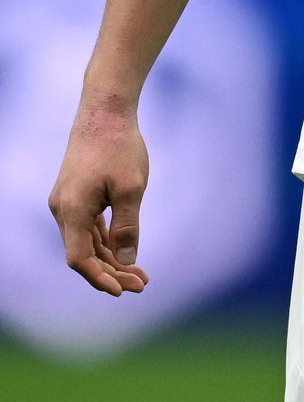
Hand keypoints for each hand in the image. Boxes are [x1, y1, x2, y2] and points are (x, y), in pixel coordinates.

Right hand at [48, 103, 149, 295]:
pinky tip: (124, 251)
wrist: (105, 111)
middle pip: (84, 253)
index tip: (122, 291)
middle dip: (111, 272)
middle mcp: (63, 209)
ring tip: (139, 274)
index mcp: (72, 210)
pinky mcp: (76, 194)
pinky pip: (88, 226)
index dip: (100, 278)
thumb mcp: (131, 188)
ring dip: (110, 258)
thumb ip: (128, 226)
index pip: (80, 259)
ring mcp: (67, 201)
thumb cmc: (120, 147)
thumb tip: (128, 261)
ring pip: (86, 241)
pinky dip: (106, 240)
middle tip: (142, 284)